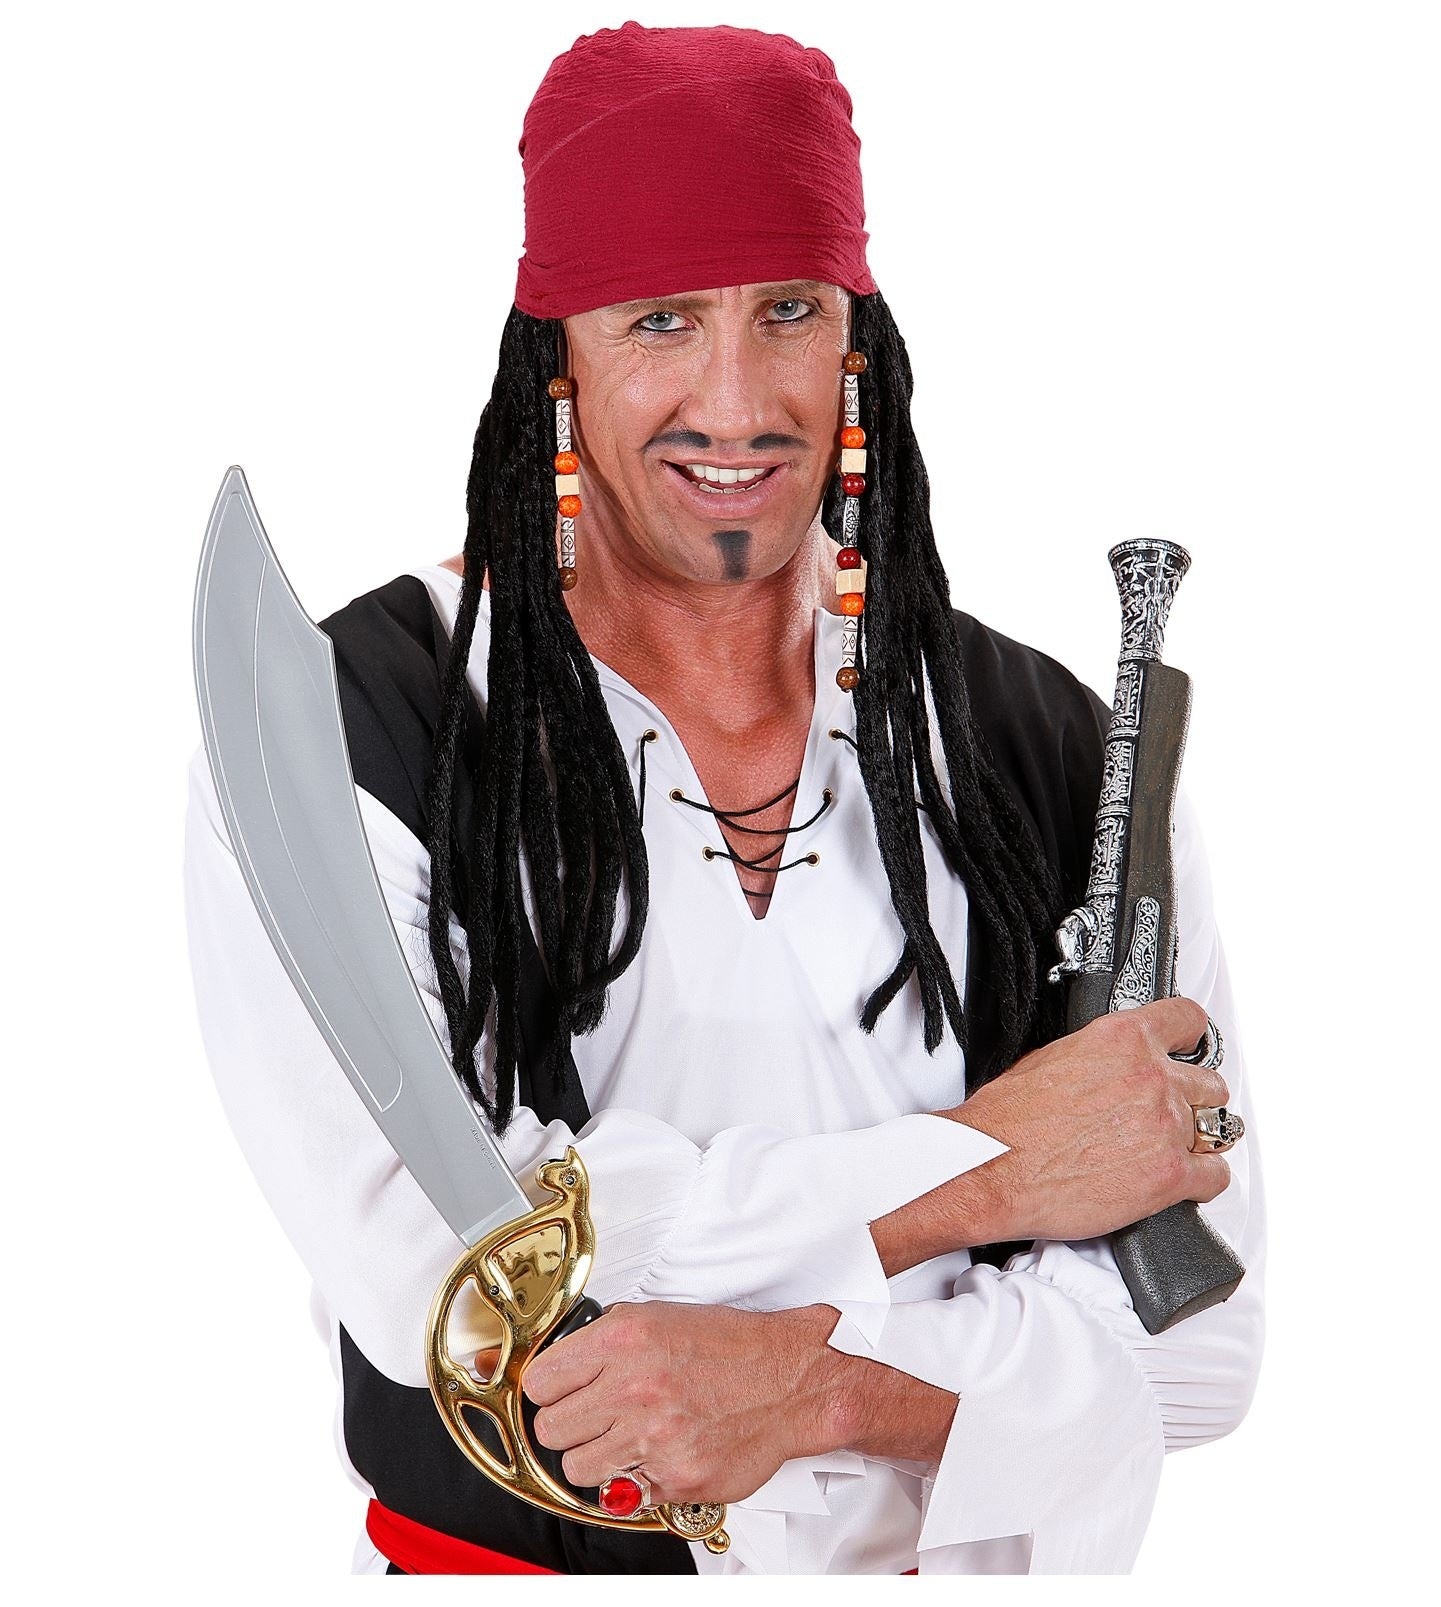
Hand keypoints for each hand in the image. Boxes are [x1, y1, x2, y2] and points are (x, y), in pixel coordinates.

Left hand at [517, 1302, 840, 1504]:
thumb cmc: (733, 1348)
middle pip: (550, 1428)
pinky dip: (634, 1481)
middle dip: (566, 1426)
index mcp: (624, 1339)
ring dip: (595, 1458)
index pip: (541, 1380)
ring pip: (577, 1468)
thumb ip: (607, 1341)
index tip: (558, 1394)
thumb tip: (564, 1365)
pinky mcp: (674, 1477)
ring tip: (622, 1441)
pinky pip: (622, 1494)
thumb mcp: (660, 1317)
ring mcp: (653, 1436)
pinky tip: (655, 1456)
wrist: (791, 1381)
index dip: (548, 1390)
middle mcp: (633, 1386)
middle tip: (590, 1420)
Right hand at [953, 995, 1233, 1243]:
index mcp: (1121, 1038)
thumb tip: (1109, 1065)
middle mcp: (1151, 1076)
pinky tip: (1182, 1181)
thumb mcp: (1049, 1058)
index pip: (1187, 1020)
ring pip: (1217, 1128)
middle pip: (1209, 1082)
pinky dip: (1203, 1181)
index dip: (1190, 1038)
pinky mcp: (1170, 1175)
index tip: (1190, 1049)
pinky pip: (1215, 1176)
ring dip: (1198, 1139)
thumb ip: (1098, 1057)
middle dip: (1192, 1098)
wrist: (992, 1168)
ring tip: (1173, 1148)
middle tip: (1168, 1113)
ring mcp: (1166, 1126)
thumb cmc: (1008, 1122)